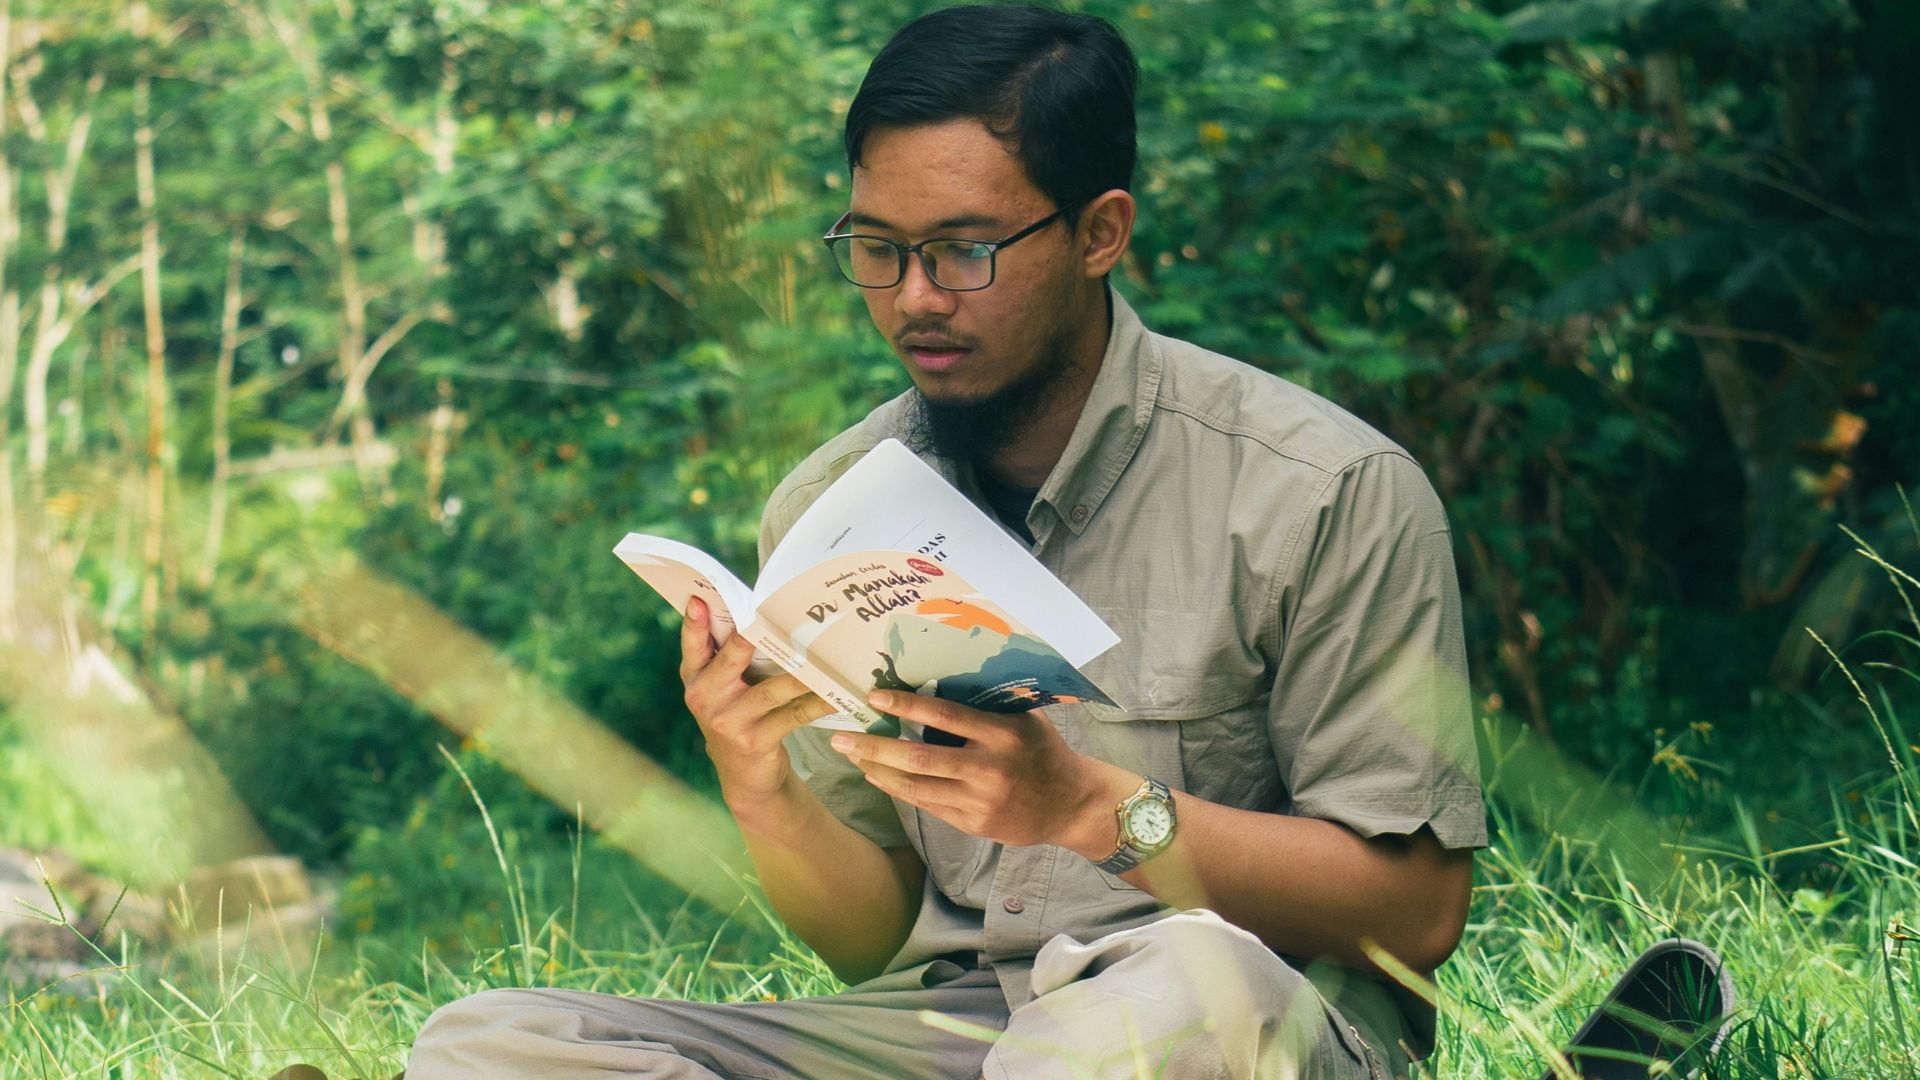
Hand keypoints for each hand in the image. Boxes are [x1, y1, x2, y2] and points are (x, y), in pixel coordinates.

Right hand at [680, 597, 835, 807]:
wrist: (744, 776)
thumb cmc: (738, 715)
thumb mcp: (721, 688)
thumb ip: (727, 656)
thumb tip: (756, 609)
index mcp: (695, 676)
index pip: (693, 644)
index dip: (694, 621)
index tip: (699, 599)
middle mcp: (706, 696)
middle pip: (734, 656)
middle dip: (755, 636)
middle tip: (775, 616)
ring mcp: (729, 720)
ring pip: (772, 688)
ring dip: (804, 673)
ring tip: (827, 656)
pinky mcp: (754, 740)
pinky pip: (793, 715)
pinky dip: (818, 703)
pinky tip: (837, 696)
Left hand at [830, 689, 1137, 853]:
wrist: (1070, 804)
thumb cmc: (1043, 751)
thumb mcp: (1024, 719)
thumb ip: (986, 706)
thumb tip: (937, 680)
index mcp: (1002, 734)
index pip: (945, 716)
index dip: (906, 706)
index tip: (873, 696)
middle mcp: (989, 769)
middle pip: (919, 758)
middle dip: (874, 747)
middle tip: (839, 736)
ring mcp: (979, 801)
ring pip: (916, 786)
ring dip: (877, 770)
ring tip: (851, 755)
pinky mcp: (973, 823)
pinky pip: (926, 805)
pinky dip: (897, 789)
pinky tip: (878, 776)